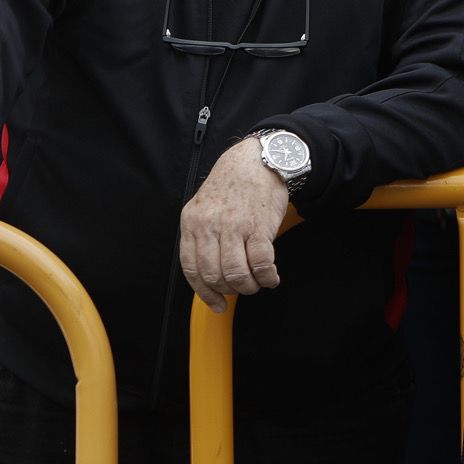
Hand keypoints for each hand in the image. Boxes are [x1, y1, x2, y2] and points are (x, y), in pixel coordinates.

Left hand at [179, 137, 289, 313]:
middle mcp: (210, 226)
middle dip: (230, 289)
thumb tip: (209, 272)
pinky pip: (261, 264)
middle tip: (242, 288)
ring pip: (237, 274)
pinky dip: (267, 277)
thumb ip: (203, 235)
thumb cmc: (234, 183)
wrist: (259, 159)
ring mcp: (234, 227)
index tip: (217, 303)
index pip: (192, 269)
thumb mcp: (205, 205)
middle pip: (215, 275)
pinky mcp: (259, 227)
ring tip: (258, 283)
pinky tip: (272, 277)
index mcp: (192, 222)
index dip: (205, 293)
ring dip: (250, 286)